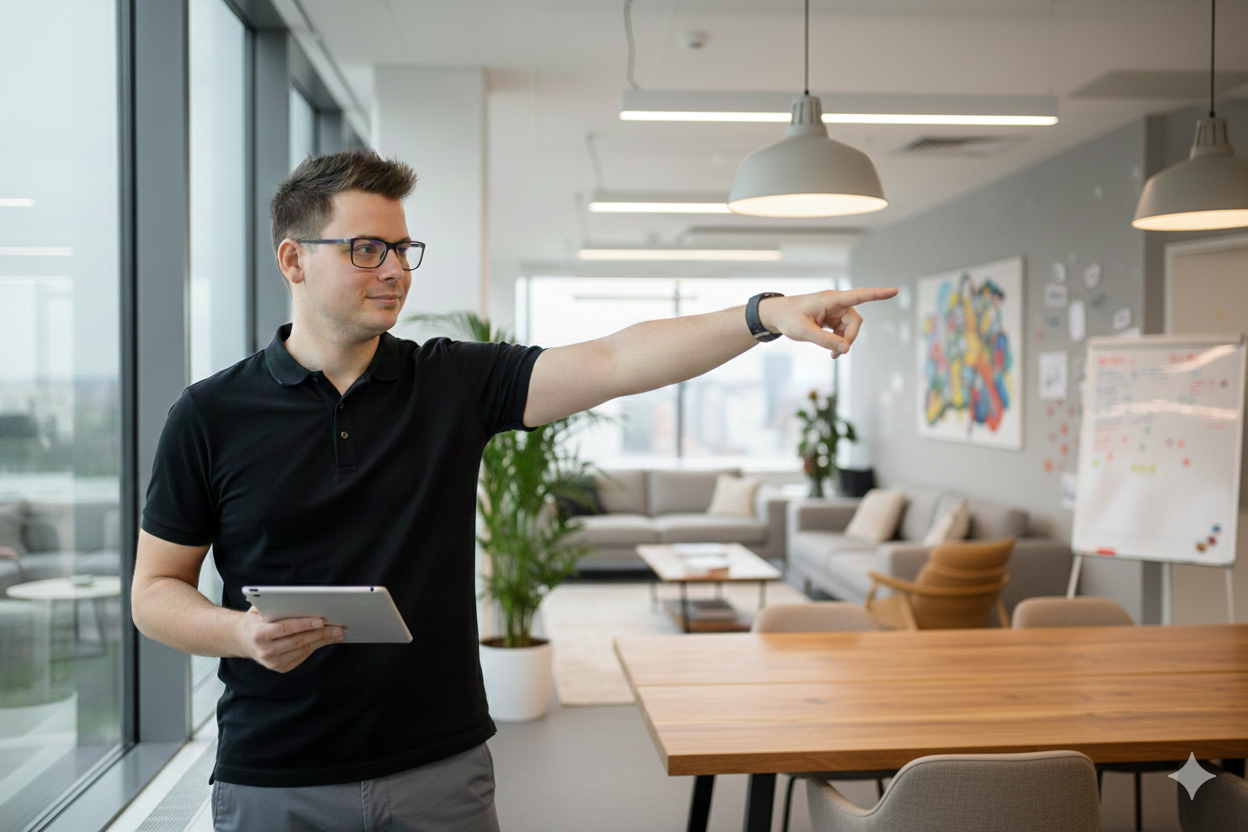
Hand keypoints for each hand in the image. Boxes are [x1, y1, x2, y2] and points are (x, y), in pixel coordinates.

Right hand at [234, 605, 343, 672]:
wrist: (242, 640)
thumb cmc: (255, 620)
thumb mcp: (258, 609)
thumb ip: (273, 605)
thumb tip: (298, 601)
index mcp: (259, 634)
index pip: (285, 628)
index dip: (304, 625)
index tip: (320, 620)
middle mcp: (265, 651)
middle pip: (298, 641)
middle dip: (320, 634)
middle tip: (337, 627)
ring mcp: (273, 662)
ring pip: (303, 650)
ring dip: (322, 641)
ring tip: (336, 633)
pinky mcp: (280, 668)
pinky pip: (302, 657)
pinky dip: (315, 647)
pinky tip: (325, 640)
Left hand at [758, 288, 897, 356]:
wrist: (775, 315)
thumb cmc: (788, 319)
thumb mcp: (805, 332)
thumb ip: (826, 341)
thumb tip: (846, 350)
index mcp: (831, 299)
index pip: (859, 296)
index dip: (878, 294)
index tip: (895, 291)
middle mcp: (836, 303)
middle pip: (855, 321)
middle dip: (849, 338)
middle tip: (836, 354)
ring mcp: (834, 310)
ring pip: (850, 328)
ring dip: (844, 341)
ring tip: (832, 355)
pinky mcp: (831, 317)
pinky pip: (843, 330)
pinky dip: (839, 341)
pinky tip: (831, 350)